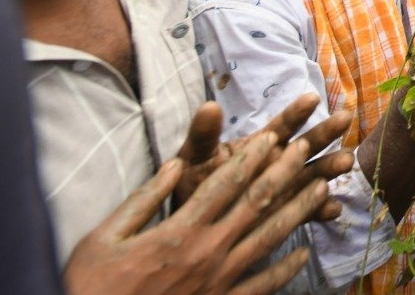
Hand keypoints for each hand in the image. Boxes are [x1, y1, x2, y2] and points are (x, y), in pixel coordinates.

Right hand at [63, 133, 329, 294]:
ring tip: (322, 187)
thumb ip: (143, 199)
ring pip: (269, 238)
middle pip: (257, 202)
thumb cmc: (92, 287)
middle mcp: (208, 251)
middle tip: (309, 146)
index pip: (226, 183)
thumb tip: (175, 165)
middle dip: (285, 171)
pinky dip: (286, 269)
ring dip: (298, 209)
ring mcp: (220, 281)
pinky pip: (262, 285)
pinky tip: (305, 254)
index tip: (275, 134)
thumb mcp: (105, 238)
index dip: (253, 156)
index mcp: (180, 230)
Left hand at [175, 95, 352, 222]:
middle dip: (325, 132)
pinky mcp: (284, 216)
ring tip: (346, 161)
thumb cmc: (192, 184)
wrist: (188, 225)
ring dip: (329, 168)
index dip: (296, 112)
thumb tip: (210, 106)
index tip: (312, 97)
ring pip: (313, 175)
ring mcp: (284, 189)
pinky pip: (306, 213)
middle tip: (346, 118)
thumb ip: (204, 135)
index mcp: (260, 145)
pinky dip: (320, 210)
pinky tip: (334, 209)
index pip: (281, 125)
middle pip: (306, 144)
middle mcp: (278, 163)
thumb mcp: (195, 158)